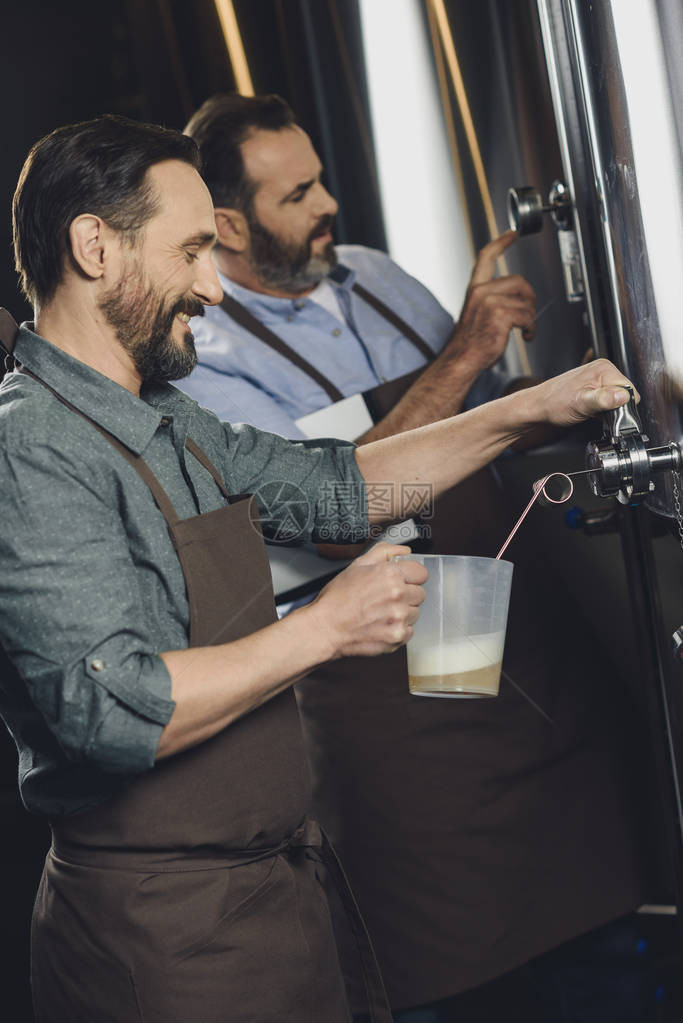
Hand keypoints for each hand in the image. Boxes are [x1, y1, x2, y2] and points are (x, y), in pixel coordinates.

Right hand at [307, 544, 427, 658]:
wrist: (325, 628)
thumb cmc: (337, 599)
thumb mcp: (357, 565)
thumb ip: (385, 552)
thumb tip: (405, 551)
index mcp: (390, 574)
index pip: (421, 573)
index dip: (411, 577)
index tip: (402, 582)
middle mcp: (398, 595)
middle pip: (420, 594)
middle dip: (406, 596)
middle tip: (385, 600)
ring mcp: (399, 617)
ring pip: (415, 613)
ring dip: (402, 613)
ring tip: (380, 614)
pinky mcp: (397, 636)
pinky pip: (409, 631)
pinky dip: (397, 630)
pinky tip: (381, 626)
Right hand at [446, 230, 535, 371]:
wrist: (461, 360)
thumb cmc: (470, 343)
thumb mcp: (478, 314)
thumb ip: (493, 300)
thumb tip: (519, 299)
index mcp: (475, 289)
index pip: (486, 257)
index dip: (501, 243)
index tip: (512, 234)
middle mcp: (481, 292)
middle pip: (520, 281)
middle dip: (530, 299)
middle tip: (528, 315)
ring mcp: (489, 302)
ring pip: (526, 301)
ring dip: (530, 318)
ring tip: (523, 330)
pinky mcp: (499, 314)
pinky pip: (527, 315)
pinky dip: (530, 328)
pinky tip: (523, 336)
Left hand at [526, 358, 638, 426]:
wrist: (537, 407)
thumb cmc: (553, 403)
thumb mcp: (581, 403)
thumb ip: (603, 400)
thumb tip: (622, 396)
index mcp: (604, 369)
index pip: (630, 390)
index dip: (622, 406)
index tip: (608, 413)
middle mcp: (603, 371)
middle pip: (625, 394)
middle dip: (616, 408)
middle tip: (597, 413)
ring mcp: (598, 379)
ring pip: (617, 399)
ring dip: (608, 410)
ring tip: (591, 412)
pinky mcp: (594, 388)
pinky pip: (608, 401)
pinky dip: (603, 410)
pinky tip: (591, 412)